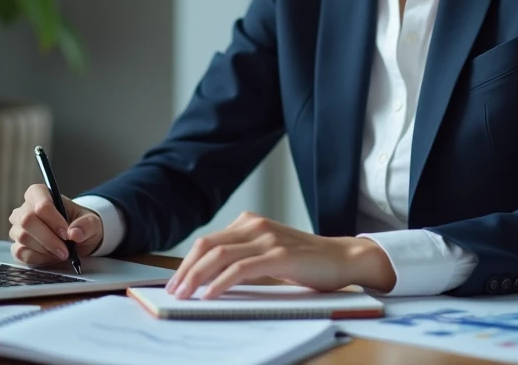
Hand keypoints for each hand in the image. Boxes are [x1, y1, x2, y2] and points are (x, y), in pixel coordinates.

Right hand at [8, 184, 103, 265]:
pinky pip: (21, 253)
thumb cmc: (80, 223)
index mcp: (40, 193)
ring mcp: (18, 227)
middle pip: (27, 221)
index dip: (53, 219)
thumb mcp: (91, 221)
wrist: (76, 238)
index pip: (40, 203)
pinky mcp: (17, 245)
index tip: (66, 233)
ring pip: (23, 238)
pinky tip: (51, 256)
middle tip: (65, 251)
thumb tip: (75, 233)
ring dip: (46, 249)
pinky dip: (39, 258)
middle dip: (48, 238)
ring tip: (62, 252)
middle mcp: (25, 208)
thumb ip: (86, 225)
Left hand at [166, 211, 393, 299]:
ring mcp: (267, 238)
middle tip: (173, 291)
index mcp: (250, 222)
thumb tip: (208, 280)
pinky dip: (221, 282)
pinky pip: (241, 269)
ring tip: (185, 295)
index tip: (174, 282)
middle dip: (186, 270)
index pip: (208, 241)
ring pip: (220, 255)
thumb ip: (243, 259)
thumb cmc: (306, 262)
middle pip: (207, 246)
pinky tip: (210, 295)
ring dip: (197, 277)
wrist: (344, 258)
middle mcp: (255, 225)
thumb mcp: (269, 255)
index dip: (187, 262)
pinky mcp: (279, 255)